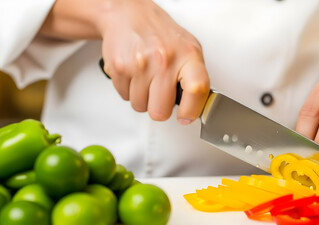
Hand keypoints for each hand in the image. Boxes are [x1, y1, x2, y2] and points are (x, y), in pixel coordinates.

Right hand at [98, 0, 209, 124]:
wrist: (129, 14)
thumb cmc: (160, 35)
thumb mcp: (188, 50)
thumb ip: (196, 78)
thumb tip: (197, 108)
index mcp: (188, 55)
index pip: (197, 90)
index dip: (191, 110)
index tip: (186, 117)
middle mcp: (165, 59)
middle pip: (160, 111)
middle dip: (158, 107)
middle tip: (159, 93)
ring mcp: (141, 64)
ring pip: (140, 106)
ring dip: (142, 97)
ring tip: (145, 78)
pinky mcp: (120, 67)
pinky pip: (124, 96)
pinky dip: (128, 89)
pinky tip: (134, 73)